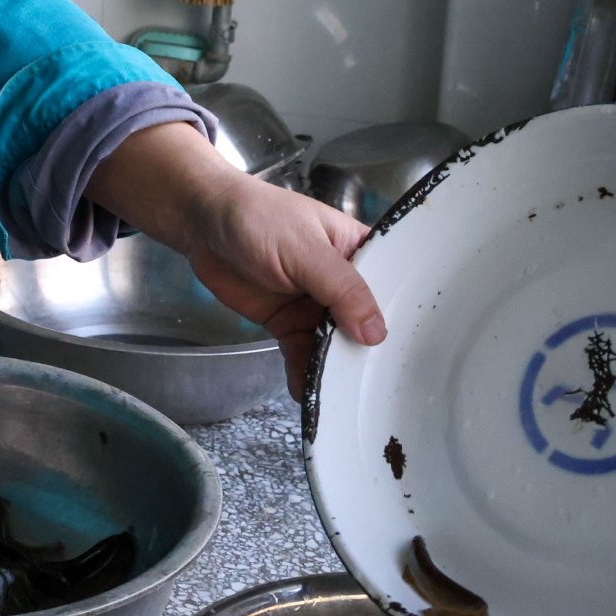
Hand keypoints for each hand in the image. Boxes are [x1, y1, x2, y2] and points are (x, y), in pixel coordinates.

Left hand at [85, 121, 385, 396]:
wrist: (202, 223)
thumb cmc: (258, 217)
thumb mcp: (304, 249)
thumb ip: (341, 288)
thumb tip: (375, 332)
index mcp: (359, 251)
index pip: (393, 288)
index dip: (404, 321)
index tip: (413, 357)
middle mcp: (344, 282)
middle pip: (367, 324)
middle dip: (369, 354)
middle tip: (377, 390)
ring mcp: (315, 304)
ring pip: (336, 344)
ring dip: (336, 369)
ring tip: (343, 398)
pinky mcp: (288, 321)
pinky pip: (303, 353)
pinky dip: (305, 372)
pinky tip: (308, 392)